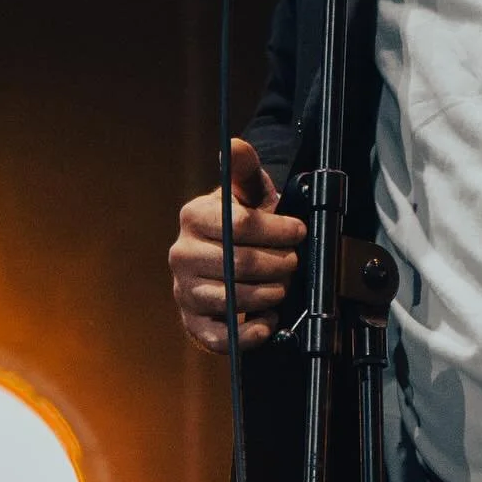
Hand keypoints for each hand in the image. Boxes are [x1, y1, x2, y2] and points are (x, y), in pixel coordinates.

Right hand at [170, 139, 307, 352]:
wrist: (227, 253)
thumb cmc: (242, 219)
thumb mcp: (246, 189)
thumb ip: (243, 167)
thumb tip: (236, 144)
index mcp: (194, 216)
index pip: (240, 225)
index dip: (277, 230)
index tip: (299, 232)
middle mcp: (182, 253)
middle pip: (240, 265)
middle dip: (278, 264)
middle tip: (294, 261)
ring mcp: (184, 290)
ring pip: (233, 299)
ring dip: (269, 295)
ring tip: (283, 287)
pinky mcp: (192, 321)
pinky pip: (219, 337)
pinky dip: (250, 334)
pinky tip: (268, 322)